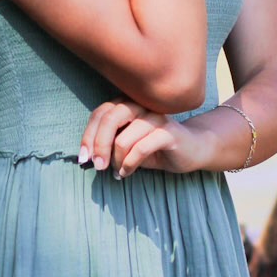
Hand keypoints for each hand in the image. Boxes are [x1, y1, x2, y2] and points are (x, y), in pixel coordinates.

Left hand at [78, 98, 208, 179]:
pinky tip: (127, 172)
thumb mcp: (127, 145)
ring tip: (118, 171)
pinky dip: (130, 164)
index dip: (88, 135)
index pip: (101, 114)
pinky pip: (141, 148)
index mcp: (128, 104)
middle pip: (109, 119)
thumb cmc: (155, 147)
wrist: (192, 150)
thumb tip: (86, 156)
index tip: (83, 157)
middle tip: (97, 166)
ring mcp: (156, 117)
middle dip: (99, 145)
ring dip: (116, 159)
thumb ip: (109, 144)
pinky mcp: (169, 132)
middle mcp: (141, 105)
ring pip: (124, 138)